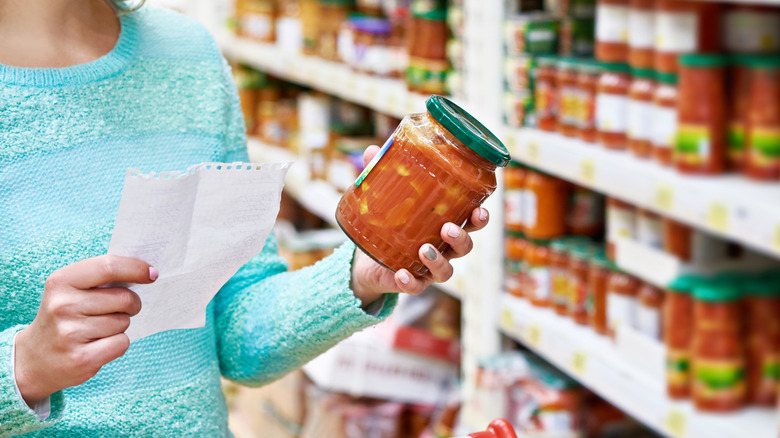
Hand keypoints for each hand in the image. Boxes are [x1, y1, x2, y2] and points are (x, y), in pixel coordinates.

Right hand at [14, 255, 156, 405]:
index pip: (108, 267)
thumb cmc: (64, 317)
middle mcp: (63, 306)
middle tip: (122, 308)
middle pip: (124, 298)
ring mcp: (70, 333)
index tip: (152, 273)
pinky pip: (122, 343)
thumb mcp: (70, 290)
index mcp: (61, 281)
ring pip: (124, 322)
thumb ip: (102, 277)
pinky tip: (98, 345)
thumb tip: (146, 271)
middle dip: (132, 303)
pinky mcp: (81, 358)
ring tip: (98, 329)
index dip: (136, 268)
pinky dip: (118, 344)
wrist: (34, 359)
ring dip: (120, 325)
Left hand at [351, 145, 489, 304]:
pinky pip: (416, 286)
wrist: (365, 261)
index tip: (480, 210)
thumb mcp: (382, 198)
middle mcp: (442, 248)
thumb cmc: (386, 224)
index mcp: (444, 225)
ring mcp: (428, 269)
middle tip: (448, 228)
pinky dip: (410, 282)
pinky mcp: (410, 283)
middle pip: (465, 247)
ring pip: (446, 270)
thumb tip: (373, 150)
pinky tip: (402, 274)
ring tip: (425, 249)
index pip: (470, 222)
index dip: (479, 218)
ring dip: (439, 260)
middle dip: (462, 238)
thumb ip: (380, 175)